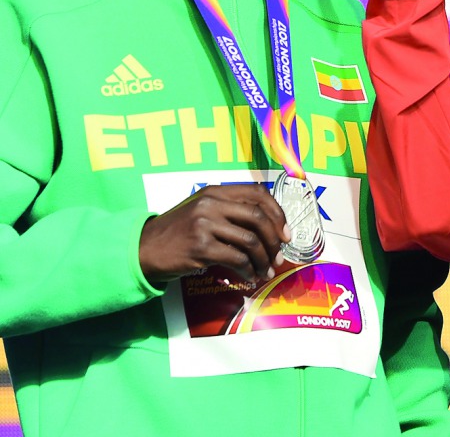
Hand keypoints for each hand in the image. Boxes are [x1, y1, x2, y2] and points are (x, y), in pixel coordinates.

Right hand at [139, 184, 291, 284]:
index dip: (277, 213)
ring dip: (263, 259)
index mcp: (215, 191)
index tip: (285, 233)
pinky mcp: (201, 247)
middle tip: (278, 256)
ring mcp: (205, 224)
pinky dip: (248, 270)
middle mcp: (211, 204)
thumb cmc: (177, 233)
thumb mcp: (202, 212)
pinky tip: (249, 277)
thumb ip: (230, 212)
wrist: (142, 249)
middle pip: (258, 217)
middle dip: (274, 239)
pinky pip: (236, 259)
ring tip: (265, 271)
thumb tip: (270, 228)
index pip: (258, 193)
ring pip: (250, 240)